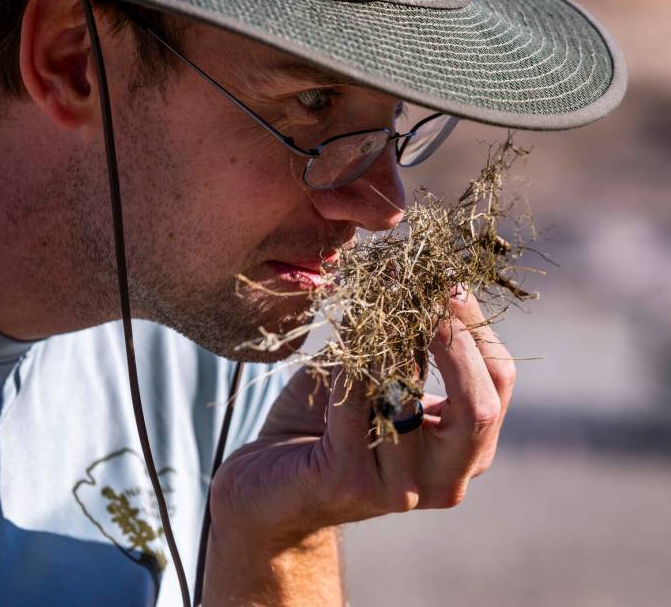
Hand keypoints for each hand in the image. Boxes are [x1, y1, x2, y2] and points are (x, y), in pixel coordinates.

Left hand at [210, 287, 514, 543]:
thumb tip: (421, 283)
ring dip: (388, 343)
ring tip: (372, 307)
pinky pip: (355, 402)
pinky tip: (343, 339)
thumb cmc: (330, 426)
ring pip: (408, 397)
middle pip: (478, 406)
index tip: (448, 281)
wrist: (272, 487)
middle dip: (454, 340)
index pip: (497, 382)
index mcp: (467, 450)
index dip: (476, 327)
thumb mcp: (382, 383)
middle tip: (427, 290)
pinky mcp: (351, 481)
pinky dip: (350, 363)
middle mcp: (446, 478)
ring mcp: (401, 487)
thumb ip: (409, 347)